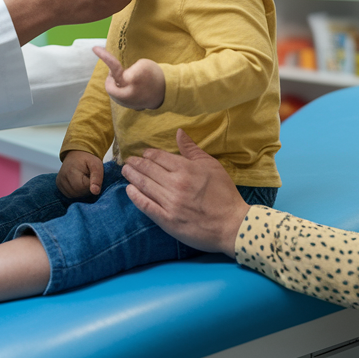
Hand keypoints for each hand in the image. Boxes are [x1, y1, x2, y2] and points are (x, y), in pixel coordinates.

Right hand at [56, 150, 103, 198]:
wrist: (76, 153)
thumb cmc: (87, 159)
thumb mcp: (96, 165)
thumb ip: (97, 178)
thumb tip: (95, 192)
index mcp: (71, 172)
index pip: (85, 188)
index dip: (92, 185)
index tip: (92, 176)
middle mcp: (62, 178)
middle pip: (79, 193)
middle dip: (86, 188)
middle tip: (88, 177)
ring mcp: (59, 182)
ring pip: (74, 196)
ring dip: (81, 191)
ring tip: (83, 179)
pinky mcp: (59, 185)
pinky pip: (69, 195)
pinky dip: (76, 192)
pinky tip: (78, 183)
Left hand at [93, 47, 164, 109]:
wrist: (168, 91)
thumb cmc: (155, 75)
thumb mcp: (143, 64)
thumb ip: (127, 70)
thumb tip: (119, 79)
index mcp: (129, 80)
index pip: (113, 67)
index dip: (104, 56)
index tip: (94, 48)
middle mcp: (126, 95)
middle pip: (109, 85)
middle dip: (111, 78)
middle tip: (121, 71)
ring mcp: (129, 104)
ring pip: (114, 93)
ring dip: (116, 85)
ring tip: (128, 80)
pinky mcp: (132, 107)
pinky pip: (121, 98)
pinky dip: (122, 91)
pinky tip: (132, 88)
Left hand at [121, 129, 249, 256]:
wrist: (232, 225)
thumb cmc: (224, 194)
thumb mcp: (211, 166)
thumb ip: (192, 150)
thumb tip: (178, 132)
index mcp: (186, 169)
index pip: (159, 157)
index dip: (148, 154)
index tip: (143, 154)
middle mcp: (175, 184)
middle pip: (148, 170)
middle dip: (136, 163)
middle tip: (128, 161)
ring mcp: (170, 203)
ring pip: (144, 185)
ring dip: (132, 176)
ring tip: (125, 171)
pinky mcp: (167, 220)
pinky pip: (146, 206)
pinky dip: (135, 197)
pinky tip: (129, 190)